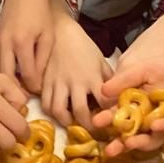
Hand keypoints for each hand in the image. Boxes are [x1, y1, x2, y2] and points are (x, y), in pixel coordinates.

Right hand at [0, 0, 54, 90]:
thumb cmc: (41, 13)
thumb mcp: (48, 37)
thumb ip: (43, 60)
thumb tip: (37, 82)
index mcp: (22, 43)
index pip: (26, 75)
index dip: (34, 87)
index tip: (40, 93)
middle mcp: (5, 44)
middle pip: (6, 77)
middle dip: (15, 90)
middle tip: (25, 99)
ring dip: (5, 84)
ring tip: (16, 93)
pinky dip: (0, 73)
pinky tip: (9, 79)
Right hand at [41, 12, 111, 127]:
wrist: (61, 31)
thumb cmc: (84, 47)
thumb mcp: (101, 61)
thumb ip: (108, 80)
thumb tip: (118, 96)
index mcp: (93, 77)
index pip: (104, 103)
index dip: (109, 115)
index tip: (112, 121)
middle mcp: (75, 82)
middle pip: (81, 112)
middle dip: (88, 126)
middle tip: (92, 131)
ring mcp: (58, 83)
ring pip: (58, 111)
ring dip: (66, 122)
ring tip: (73, 123)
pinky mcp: (45, 81)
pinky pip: (45, 103)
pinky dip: (51, 112)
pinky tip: (59, 112)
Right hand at [94, 55, 163, 156]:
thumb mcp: (142, 69)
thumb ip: (124, 80)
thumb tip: (102, 91)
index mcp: (134, 103)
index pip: (117, 114)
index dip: (107, 119)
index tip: (96, 121)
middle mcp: (146, 116)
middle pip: (131, 133)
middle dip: (120, 143)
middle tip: (111, 149)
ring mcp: (162, 121)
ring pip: (149, 138)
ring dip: (139, 142)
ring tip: (130, 143)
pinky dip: (162, 129)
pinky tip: (157, 124)